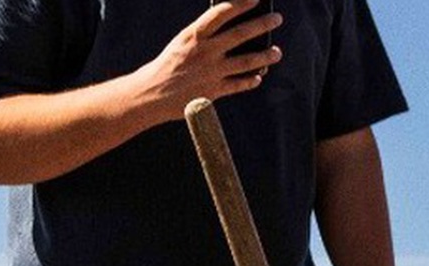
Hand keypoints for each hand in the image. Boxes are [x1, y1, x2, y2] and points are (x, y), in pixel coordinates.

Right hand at [131, 0, 282, 123]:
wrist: (150, 94)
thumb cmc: (167, 65)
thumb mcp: (182, 43)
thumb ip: (204, 37)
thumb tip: (231, 31)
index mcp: (194, 35)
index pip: (221, 14)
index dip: (240, 4)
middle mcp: (205, 51)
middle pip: (240, 34)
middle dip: (262, 25)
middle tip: (277, 18)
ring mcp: (212, 71)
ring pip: (247, 61)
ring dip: (266, 56)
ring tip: (277, 52)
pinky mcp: (214, 91)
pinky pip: (239, 85)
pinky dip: (251, 81)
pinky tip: (258, 77)